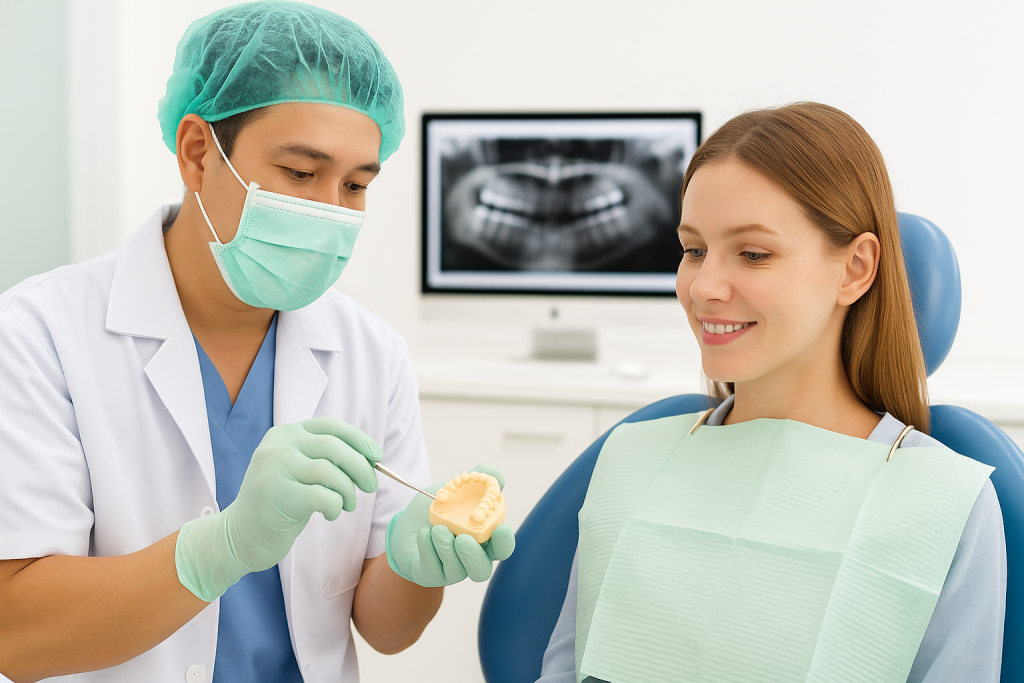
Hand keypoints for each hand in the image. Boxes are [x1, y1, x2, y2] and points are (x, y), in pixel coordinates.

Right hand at [175, 418, 380, 600]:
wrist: (240, 536)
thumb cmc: (280, 504)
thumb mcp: (299, 471)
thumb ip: (326, 459)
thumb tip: (371, 458)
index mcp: (285, 434)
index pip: (331, 427)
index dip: (359, 440)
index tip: (376, 456)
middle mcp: (278, 446)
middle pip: (335, 448)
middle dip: (361, 467)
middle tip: (370, 486)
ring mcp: (274, 469)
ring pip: (330, 472)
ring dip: (348, 491)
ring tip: (346, 505)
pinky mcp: (276, 495)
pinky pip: (323, 497)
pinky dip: (335, 506)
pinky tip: (330, 514)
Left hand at [385, 463, 515, 586]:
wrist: (409, 524)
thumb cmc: (440, 510)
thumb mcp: (458, 489)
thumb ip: (478, 478)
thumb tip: (495, 474)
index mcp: (483, 540)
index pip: (502, 548)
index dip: (504, 542)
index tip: (501, 528)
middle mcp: (470, 559)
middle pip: (482, 571)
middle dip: (474, 556)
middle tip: (462, 538)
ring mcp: (450, 570)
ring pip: (456, 572)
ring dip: (447, 549)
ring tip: (438, 528)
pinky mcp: (429, 574)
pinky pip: (432, 569)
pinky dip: (428, 550)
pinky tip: (424, 533)